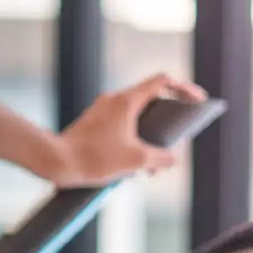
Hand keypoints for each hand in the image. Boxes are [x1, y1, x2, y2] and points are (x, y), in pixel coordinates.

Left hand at [40, 72, 205, 187]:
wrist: (54, 162)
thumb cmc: (93, 158)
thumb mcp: (136, 161)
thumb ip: (161, 158)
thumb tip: (172, 160)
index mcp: (126, 100)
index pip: (163, 81)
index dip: (184, 88)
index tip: (197, 101)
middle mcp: (113, 101)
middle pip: (150, 103)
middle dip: (165, 125)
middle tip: (174, 144)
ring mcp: (101, 112)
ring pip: (134, 121)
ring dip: (148, 141)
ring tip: (151, 168)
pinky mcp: (92, 126)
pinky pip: (120, 130)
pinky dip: (131, 145)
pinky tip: (130, 171)